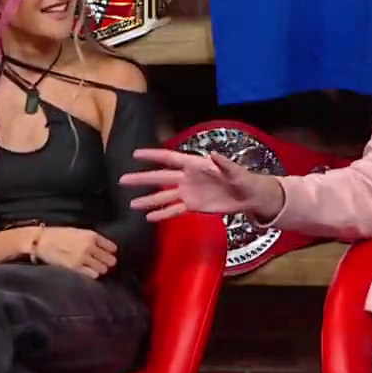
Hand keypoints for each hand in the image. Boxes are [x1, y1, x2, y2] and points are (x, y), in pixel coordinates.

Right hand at [32, 227, 117, 279]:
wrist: (41, 241)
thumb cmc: (57, 235)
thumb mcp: (77, 232)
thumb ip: (91, 239)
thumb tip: (102, 249)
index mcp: (91, 235)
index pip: (111, 247)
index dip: (110, 252)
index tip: (108, 254)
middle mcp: (89, 246)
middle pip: (110, 260)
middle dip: (107, 262)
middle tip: (103, 263)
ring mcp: (83, 257)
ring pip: (103, 269)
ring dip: (100, 269)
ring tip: (94, 268)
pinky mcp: (75, 267)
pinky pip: (92, 275)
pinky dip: (92, 274)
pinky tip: (87, 272)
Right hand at [120, 148, 283, 221]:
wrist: (248, 197)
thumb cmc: (242, 179)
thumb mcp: (235, 171)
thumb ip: (224, 163)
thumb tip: (212, 154)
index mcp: (194, 164)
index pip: (169, 158)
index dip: (153, 156)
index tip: (135, 155)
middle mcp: (186, 178)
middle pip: (160, 178)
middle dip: (142, 179)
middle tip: (123, 180)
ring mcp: (187, 193)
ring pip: (163, 196)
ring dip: (148, 200)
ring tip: (131, 204)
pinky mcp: (192, 206)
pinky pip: (174, 210)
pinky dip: (162, 214)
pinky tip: (149, 218)